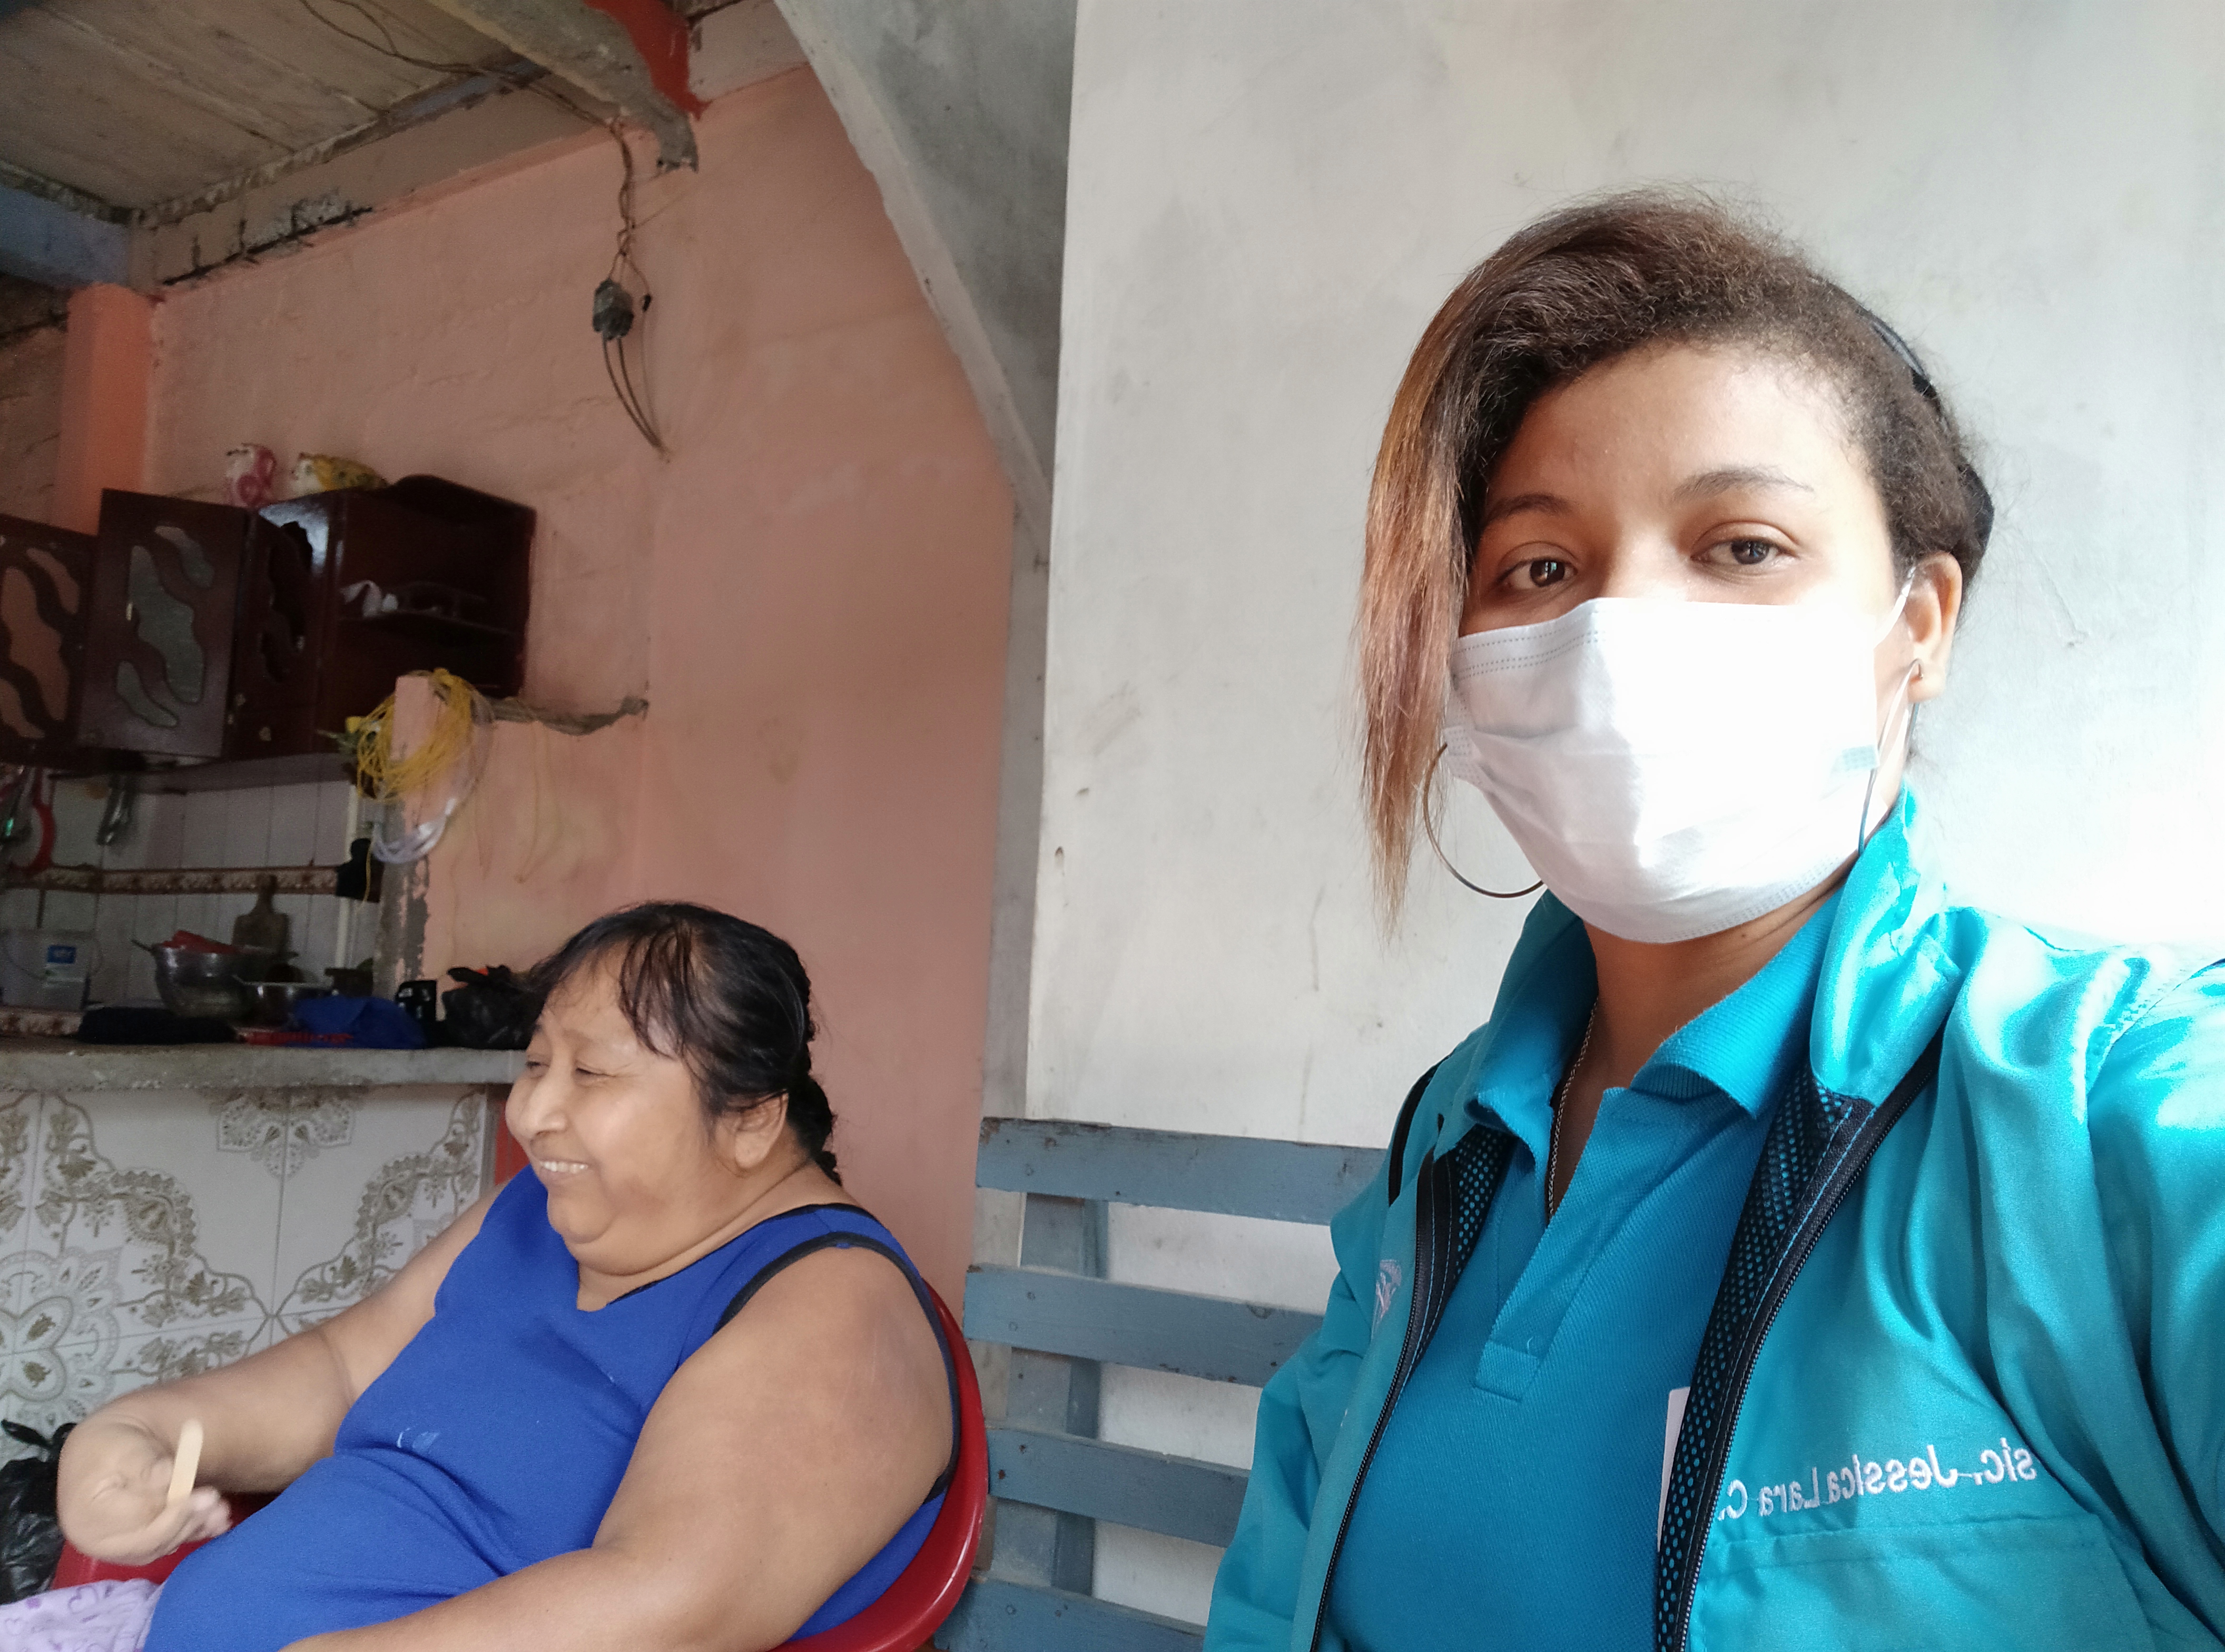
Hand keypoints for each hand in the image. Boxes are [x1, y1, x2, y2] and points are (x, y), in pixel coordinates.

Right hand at [56, 1417, 231, 1564]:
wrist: (104, 1451)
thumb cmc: (109, 1446)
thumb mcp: (122, 1447)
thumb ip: (143, 1464)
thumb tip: (167, 1476)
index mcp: (86, 1519)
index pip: (136, 1521)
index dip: (174, 1510)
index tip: (206, 1495)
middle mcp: (99, 1542)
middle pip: (149, 1541)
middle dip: (186, 1521)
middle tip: (217, 1502)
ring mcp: (118, 1547)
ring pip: (161, 1545)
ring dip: (193, 1528)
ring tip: (222, 1512)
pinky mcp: (137, 1545)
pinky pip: (166, 1544)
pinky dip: (192, 1533)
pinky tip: (218, 1523)